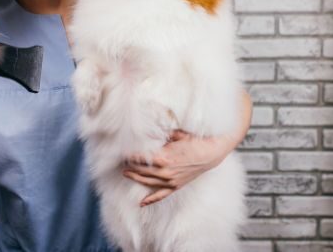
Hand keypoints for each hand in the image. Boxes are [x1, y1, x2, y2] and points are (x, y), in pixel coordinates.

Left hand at [123, 90, 251, 206]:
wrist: (212, 152)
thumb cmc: (195, 141)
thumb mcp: (176, 134)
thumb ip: (162, 134)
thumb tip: (149, 129)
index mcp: (163, 157)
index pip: (139, 158)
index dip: (128, 155)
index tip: (120, 151)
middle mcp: (165, 172)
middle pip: (140, 170)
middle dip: (129, 165)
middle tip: (120, 161)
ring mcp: (170, 181)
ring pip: (147, 182)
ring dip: (135, 178)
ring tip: (125, 173)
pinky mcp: (176, 186)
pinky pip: (161, 195)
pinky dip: (151, 199)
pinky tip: (142, 203)